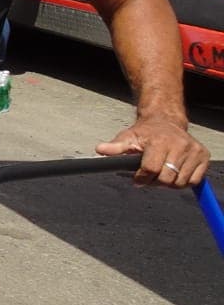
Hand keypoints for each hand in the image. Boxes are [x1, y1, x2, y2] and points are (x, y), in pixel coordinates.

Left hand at [96, 115, 210, 186]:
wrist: (165, 122)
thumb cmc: (145, 132)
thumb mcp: (127, 137)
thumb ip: (115, 147)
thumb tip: (100, 150)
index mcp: (159, 141)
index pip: (150, 169)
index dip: (141, 178)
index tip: (137, 177)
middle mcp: (179, 145)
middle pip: (166, 179)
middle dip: (155, 181)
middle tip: (150, 175)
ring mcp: (193, 150)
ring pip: (180, 183)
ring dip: (169, 183)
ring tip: (162, 172)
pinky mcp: (203, 156)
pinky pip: (193, 181)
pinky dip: (183, 181)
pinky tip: (175, 172)